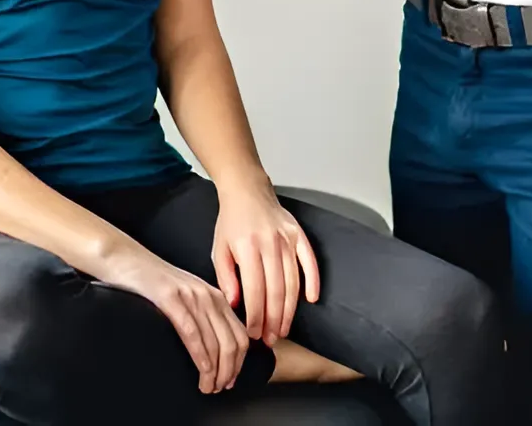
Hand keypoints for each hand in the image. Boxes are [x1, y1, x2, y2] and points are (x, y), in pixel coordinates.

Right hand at [95, 244, 250, 392]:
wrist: (125, 259)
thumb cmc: (152, 282)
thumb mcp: (186, 297)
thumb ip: (203, 315)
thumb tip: (215, 349)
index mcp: (215, 296)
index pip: (240, 335)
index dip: (239, 364)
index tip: (230, 380)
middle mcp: (208, 295)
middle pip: (232, 342)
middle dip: (229, 372)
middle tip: (219, 388)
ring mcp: (190, 296)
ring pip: (215, 342)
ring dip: (214, 372)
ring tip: (207, 386)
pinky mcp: (170, 298)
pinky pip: (192, 333)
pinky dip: (200, 357)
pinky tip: (201, 370)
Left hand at [211, 184, 319, 346]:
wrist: (247, 191)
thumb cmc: (231, 223)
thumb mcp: (218, 249)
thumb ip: (225, 278)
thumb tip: (236, 305)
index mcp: (247, 248)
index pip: (254, 291)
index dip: (255, 316)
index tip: (254, 334)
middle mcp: (269, 244)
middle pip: (276, 291)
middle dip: (274, 320)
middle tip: (271, 340)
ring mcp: (287, 239)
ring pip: (293, 282)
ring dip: (289, 310)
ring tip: (284, 329)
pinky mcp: (299, 234)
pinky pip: (310, 262)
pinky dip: (313, 281)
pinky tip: (311, 300)